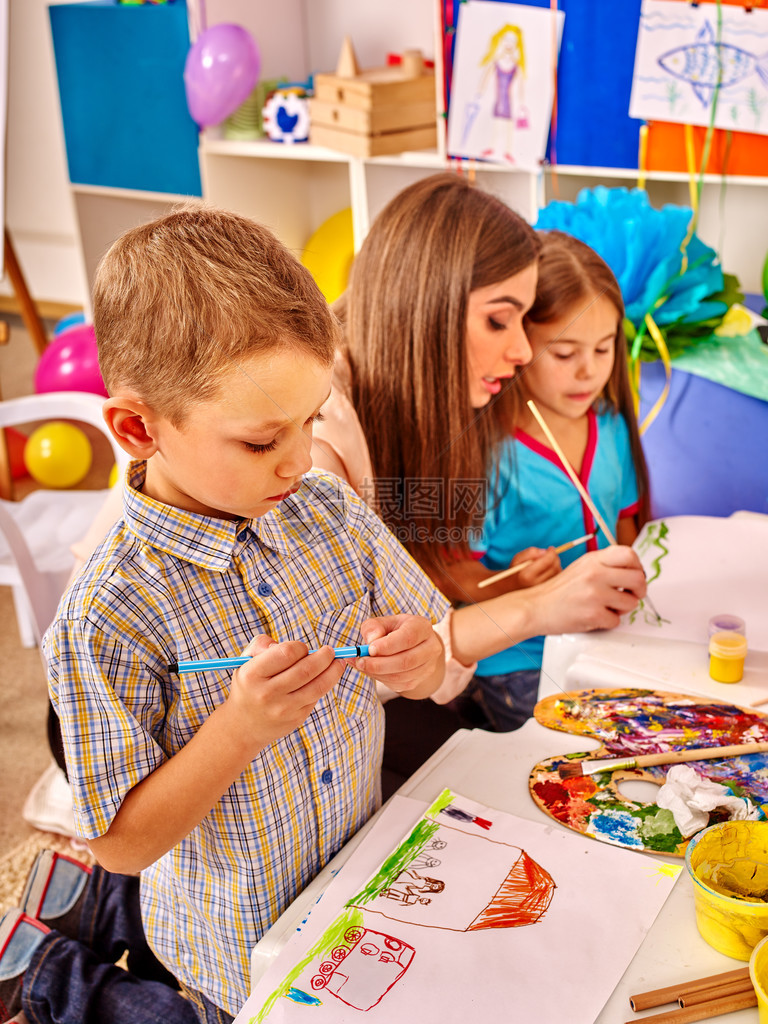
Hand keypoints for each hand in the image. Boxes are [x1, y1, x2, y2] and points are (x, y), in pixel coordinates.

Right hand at [227, 634, 345, 752]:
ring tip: (338, 663)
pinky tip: (326, 678)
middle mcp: (266, 694)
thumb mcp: (245, 661)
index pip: (287, 653)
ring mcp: (282, 709)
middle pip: (306, 670)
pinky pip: (315, 698)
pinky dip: (324, 685)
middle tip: (330, 651)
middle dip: (324, 657)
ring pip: (317, 686)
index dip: (300, 647)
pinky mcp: (295, 720)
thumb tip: (290, 647)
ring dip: (333, 672)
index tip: (302, 648)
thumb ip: (262, 644)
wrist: (242, 726)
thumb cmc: (248, 685)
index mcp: (252, 675)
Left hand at [354, 615, 444, 697]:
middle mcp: (431, 647)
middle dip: (379, 664)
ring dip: (378, 673)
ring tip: (362, 665)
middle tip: (360, 661)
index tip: (369, 649)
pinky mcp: (420, 680)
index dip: (388, 645)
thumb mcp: (383, 622)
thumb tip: (371, 640)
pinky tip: (371, 670)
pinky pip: (399, 685)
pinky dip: (381, 679)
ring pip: (402, 676)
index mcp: (422, 627)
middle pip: (406, 661)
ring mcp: (428, 666)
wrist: (411, 645)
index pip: (408, 637)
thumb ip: (373, 627)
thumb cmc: (394, 631)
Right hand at [509, 546, 560, 588]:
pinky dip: (556, 571)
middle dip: (554, 557)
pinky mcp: (548, 591)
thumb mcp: (518, 558)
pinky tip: (549, 569)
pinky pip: (558, 578)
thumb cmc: (516, 571)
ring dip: (556, 564)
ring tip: (547, 562)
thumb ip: (530, 552)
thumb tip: (545, 551)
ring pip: (558, 572)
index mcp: (527, 575)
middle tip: (550, 553)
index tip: (550, 548)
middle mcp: (536, 584)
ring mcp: (543, 589)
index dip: (551, 552)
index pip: (547, 561)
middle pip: (554, 566)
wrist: (514, 588)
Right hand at [528, 546, 646, 635]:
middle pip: (638, 579)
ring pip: (631, 602)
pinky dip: (609, 621)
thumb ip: (605, 565)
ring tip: (608, 607)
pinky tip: (596, 616)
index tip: (634, 575)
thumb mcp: (582, 567)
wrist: (536, 607)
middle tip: (631, 595)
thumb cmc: (559, 590)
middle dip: (639, 590)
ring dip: (623, 608)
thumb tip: (633, 571)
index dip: (638, 567)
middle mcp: (595, 574)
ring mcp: (595, 594)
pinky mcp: (593, 614)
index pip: (629, 555)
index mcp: (593, 560)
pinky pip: (616, 620)